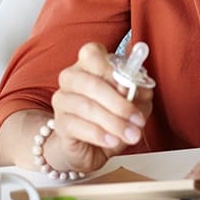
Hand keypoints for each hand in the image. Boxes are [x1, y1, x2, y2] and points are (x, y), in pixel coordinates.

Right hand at [47, 42, 154, 173]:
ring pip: (86, 107)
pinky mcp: (60, 123)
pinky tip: (113, 140)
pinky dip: (99, 134)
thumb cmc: (114, 116)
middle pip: (91, 83)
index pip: (92, 53)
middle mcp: (72, 78)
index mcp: (90, 64)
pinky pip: (78, 126)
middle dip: (119, 103)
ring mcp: (62, 100)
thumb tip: (136, 89)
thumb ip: (138, 91)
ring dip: (113, 122)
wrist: (93, 146)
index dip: (110, 69)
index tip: (129, 87)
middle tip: (137, 120)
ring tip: (131, 134)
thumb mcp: (136, 101)